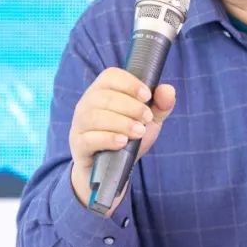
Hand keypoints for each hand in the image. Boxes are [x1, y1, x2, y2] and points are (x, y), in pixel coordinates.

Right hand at [68, 67, 175, 212]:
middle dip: (131, 107)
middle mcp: (87, 103)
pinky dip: (108, 138)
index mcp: (103, 90)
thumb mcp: (148, 120)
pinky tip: (123, 142)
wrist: (112, 170)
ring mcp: (80, 123)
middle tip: (146, 119)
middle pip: (104, 96)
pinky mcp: (78, 144)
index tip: (147, 96)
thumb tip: (168, 90)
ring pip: (96, 116)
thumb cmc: (128, 137)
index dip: (130, 83)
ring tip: (139, 132)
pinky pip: (89, 138)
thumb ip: (160, 104)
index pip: (110, 76)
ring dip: (122, 123)